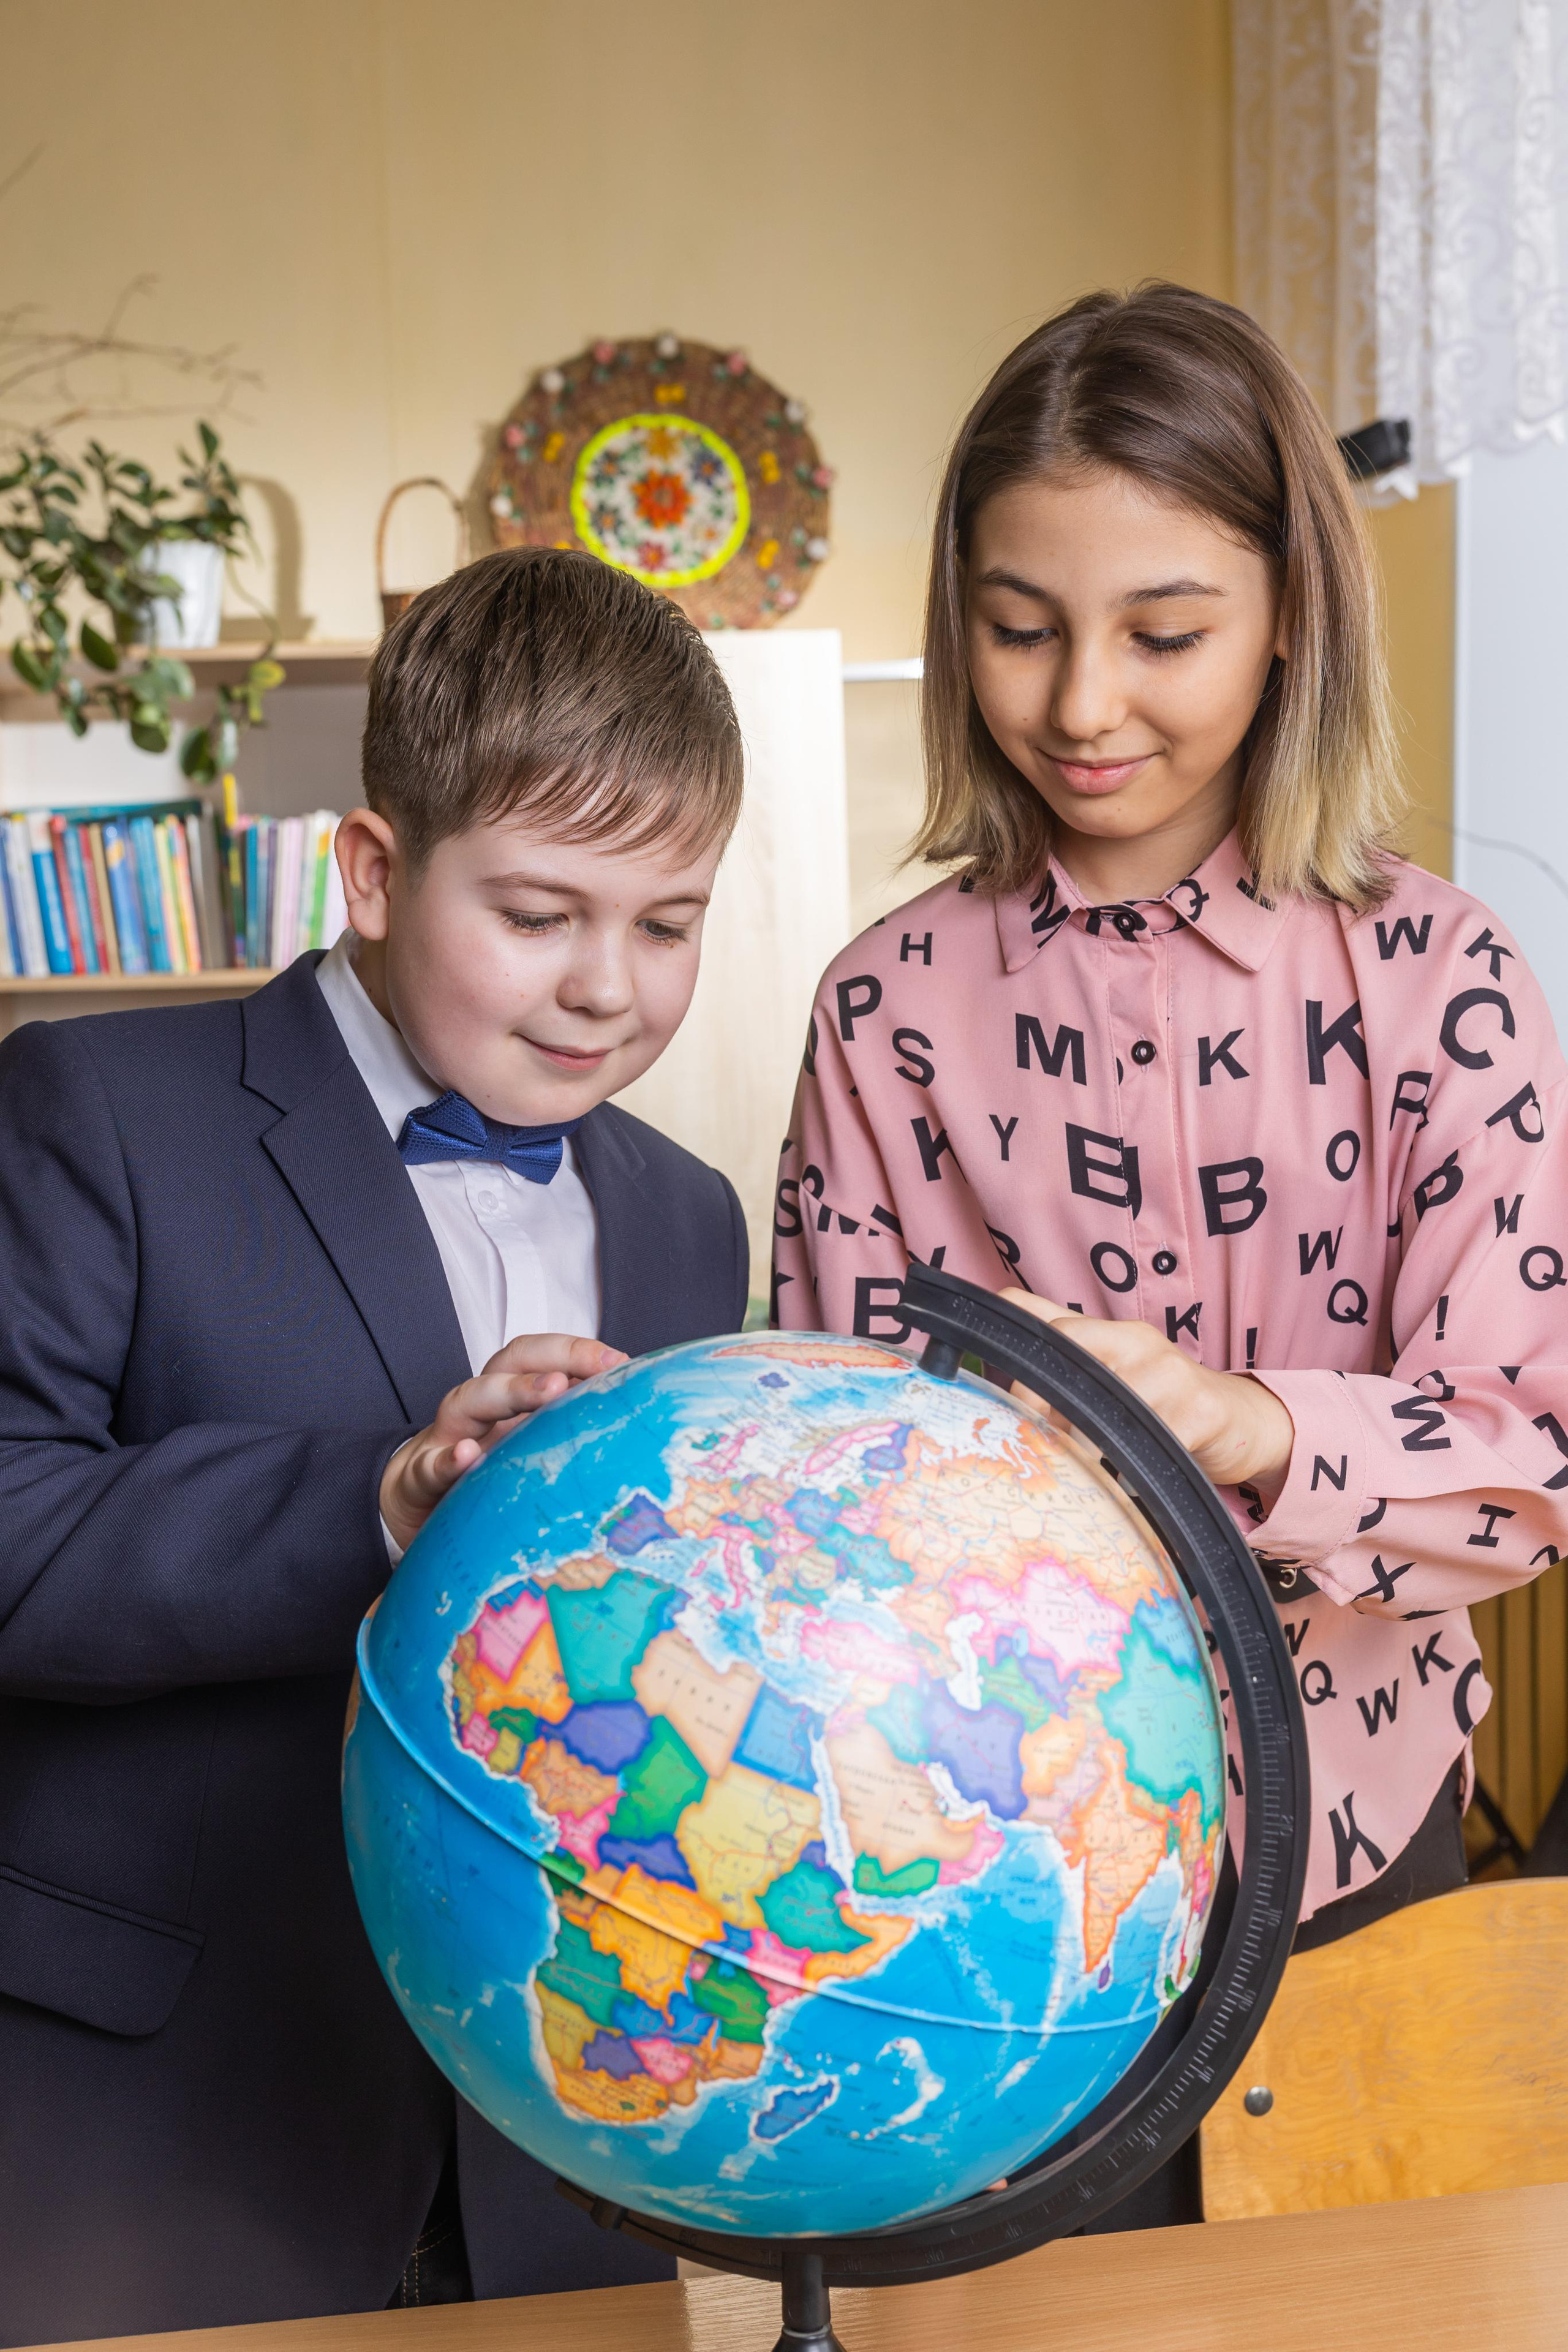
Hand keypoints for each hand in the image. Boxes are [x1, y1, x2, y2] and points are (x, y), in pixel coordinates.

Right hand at [380, 1333, 625, 1552]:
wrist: (412, 1502)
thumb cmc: (483, 1473)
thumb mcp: (524, 1448)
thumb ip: (562, 1431)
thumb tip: (629, 1424)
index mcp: (507, 1397)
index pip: (540, 1356)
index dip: (577, 1350)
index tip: (621, 1360)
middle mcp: (478, 1407)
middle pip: (509, 1363)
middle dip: (555, 1356)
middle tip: (600, 1365)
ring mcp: (448, 1437)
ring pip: (470, 1399)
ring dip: (513, 1391)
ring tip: (554, 1389)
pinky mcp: (421, 1478)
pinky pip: (431, 1465)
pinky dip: (447, 1460)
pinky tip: (467, 1457)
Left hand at [998, 1289, 1294, 1492]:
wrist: (1244, 1421)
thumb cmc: (1164, 1403)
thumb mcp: (1112, 1377)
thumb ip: (1061, 1373)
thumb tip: (996, 1388)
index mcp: (1107, 1331)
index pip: (1036, 1315)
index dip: (1009, 1359)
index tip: (1002, 1406)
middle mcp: (1134, 1340)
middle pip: (1062, 1350)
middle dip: (1037, 1402)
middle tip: (1035, 1446)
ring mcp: (1168, 1371)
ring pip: (1099, 1403)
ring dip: (1080, 1443)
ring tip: (1080, 1470)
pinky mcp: (1198, 1411)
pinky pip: (1145, 1443)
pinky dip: (1125, 1470)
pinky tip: (1122, 1483)